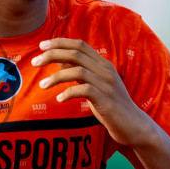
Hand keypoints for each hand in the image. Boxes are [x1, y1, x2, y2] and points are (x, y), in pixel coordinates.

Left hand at [31, 38, 155, 146]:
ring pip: (78, 70)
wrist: (134, 126)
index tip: (42, 45)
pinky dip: (69, 92)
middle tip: (35, 62)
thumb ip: (80, 72)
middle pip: (76, 54)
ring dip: (56, 76)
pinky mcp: (106, 100)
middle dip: (52, 54)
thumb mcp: (95, 85)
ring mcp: (107, 85)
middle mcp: (106, 71)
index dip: (60, 42)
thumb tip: (59, 60)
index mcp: (103, 64)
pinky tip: (59, 99)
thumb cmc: (111, 106)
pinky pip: (84, 90)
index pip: (80, 45)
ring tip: (42, 85)